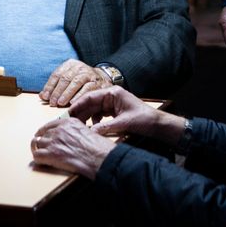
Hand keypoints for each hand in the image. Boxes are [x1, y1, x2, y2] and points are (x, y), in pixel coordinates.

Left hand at [30, 116, 114, 177]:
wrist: (100, 158)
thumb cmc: (99, 148)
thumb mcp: (87, 131)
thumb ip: (76, 131)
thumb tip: (71, 138)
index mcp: (68, 122)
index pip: (50, 125)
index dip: (45, 132)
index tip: (43, 135)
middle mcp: (59, 130)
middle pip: (43, 134)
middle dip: (43, 141)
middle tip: (43, 147)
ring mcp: (54, 141)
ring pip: (38, 143)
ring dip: (39, 149)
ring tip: (41, 155)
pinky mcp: (51, 154)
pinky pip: (37, 155)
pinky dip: (38, 159)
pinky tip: (41, 162)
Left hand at [39, 58, 108, 105]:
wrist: (102, 77)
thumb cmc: (81, 80)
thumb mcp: (68, 78)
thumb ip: (56, 86)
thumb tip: (42, 96)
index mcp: (70, 64)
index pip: (57, 74)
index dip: (49, 86)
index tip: (44, 97)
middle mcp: (79, 67)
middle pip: (65, 78)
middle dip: (57, 91)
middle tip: (52, 102)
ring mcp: (88, 73)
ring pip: (75, 82)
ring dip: (67, 94)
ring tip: (60, 103)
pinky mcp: (97, 82)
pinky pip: (87, 88)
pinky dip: (79, 95)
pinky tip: (73, 103)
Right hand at [68, 86, 185, 145]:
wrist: (157, 125)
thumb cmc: (144, 120)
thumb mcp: (124, 124)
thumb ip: (106, 127)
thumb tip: (90, 133)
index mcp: (113, 93)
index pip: (91, 96)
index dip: (78, 104)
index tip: (68, 112)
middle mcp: (111, 96)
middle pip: (91, 102)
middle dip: (80, 112)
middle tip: (70, 121)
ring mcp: (113, 103)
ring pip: (94, 109)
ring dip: (87, 117)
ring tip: (78, 126)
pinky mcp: (115, 111)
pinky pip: (100, 114)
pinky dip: (95, 121)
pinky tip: (92, 128)